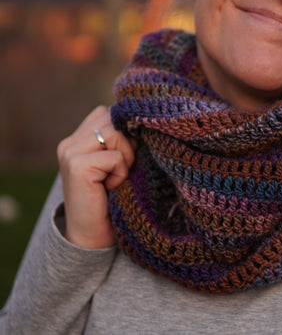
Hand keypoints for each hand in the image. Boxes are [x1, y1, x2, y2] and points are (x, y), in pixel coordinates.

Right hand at [57, 105, 135, 248]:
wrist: (93, 236)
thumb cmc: (112, 197)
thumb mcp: (116, 161)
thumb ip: (120, 137)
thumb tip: (144, 118)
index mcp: (77, 137)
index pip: (108, 113)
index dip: (125, 132)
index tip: (123, 158)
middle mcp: (69, 142)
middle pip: (114, 120)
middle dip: (128, 144)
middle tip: (120, 170)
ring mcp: (69, 153)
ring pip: (115, 133)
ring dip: (125, 157)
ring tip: (115, 178)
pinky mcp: (76, 166)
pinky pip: (115, 156)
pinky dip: (121, 172)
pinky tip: (111, 187)